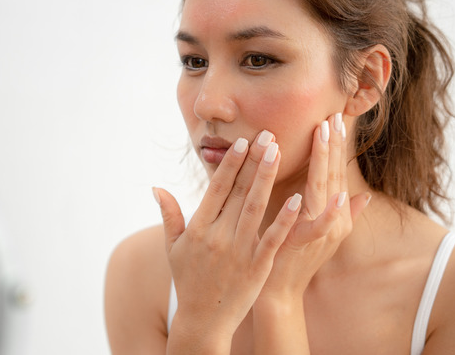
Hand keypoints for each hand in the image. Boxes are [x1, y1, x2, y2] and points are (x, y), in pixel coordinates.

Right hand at [154, 130, 302, 341]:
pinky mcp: (257, 266)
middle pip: (239, 192)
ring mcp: (239, 251)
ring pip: (256, 208)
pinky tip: (297, 199)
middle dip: (254, 162)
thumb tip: (157, 187)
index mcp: (199, 228)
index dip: (230, 164)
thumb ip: (169, 215)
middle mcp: (218, 236)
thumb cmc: (188, 280)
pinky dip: (284, 219)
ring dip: (267, 179)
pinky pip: (272, 238)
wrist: (203, 320)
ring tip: (278, 153)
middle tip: (268, 135)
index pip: (217, 188)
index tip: (242, 142)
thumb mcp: (173, 248)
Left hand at [258, 113, 370, 302]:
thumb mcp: (320, 231)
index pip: (334, 171)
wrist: (279, 291)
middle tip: (332, 114)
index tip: (334, 118)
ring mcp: (323, 231)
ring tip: (324, 132)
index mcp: (333, 213)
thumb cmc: (294, 258)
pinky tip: (335, 194)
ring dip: (326, 160)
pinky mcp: (308, 243)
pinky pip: (320, 225)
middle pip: (332, 174)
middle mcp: (333, 220)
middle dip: (332, 143)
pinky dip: (329, 211)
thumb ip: (343, 212)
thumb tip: (363, 195)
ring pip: (325, 188)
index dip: (334, 146)